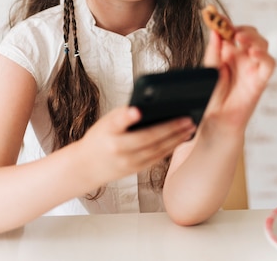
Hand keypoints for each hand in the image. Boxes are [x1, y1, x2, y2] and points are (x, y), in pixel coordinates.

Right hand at [78, 106, 195, 188]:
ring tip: (189, 128)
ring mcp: (127, 162)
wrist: (86, 167)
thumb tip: (146, 107)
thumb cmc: (99, 138)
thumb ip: (124, 115)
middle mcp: (117, 149)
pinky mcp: (135, 170)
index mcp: (108, 132)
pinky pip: (156, 158)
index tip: (137, 110)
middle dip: (170, 128)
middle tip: (187, 118)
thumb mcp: (105, 122)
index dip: (127, 116)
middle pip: (147, 138)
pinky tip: (180, 139)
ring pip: (156, 150)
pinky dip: (169, 148)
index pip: (118, 122)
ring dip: (175, 139)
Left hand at [201, 26, 274, 131]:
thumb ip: (213, 51)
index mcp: (228, 51)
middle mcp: (242, 57)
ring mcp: (252, 67)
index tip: (215, 14)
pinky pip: (268, 64)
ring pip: (262, 44)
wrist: (215, 120)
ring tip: (240, 38)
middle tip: (232, 31)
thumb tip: (215, 31)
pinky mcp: (260, 80)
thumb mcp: (209, 69)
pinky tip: (254, 53)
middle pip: (250, 34)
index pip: (230, 31)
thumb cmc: (212, 95)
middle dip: (243, 29)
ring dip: (253, 38)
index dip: (224, 21)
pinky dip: (264, 56)